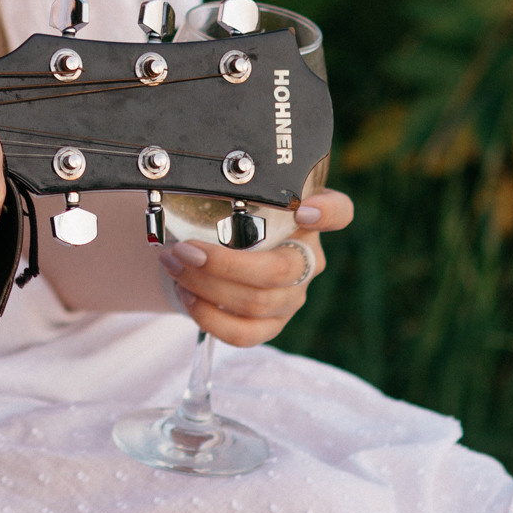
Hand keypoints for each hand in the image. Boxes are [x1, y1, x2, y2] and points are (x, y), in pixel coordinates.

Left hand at [158, 185, 354, 347]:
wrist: (205, 252)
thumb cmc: (219, 217)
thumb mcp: (226, 195)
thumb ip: (222, 186)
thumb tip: (188, 179)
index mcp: (302, 218)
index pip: (339, 211)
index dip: (327, 213)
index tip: (302, 211)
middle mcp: (305, 257)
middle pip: (280, 269)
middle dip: (224, 263)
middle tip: (184, 250)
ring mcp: (292, 294)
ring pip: (257, 302)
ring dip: (205, 285)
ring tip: (174, 266)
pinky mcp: (272, 324)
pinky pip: (245, 332)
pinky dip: (209, 315)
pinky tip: (187, 294)